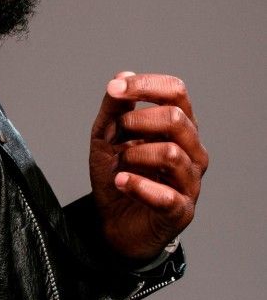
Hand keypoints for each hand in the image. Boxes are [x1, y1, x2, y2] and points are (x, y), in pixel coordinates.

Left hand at [89, 71, 208, 260]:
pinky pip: (166, 194)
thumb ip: (114, 108)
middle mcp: (192, 150)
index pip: (176, 92)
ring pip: (171, 153)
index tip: (115, 89)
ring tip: (119, 164)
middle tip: (116, 135)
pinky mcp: (181, 210)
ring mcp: (190, 181)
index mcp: (179, 126)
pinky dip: (138, 186)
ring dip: (134, 155)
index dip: (146, 86)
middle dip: (136, 121)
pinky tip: (121, 182)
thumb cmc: (118, 176)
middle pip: (176, 119)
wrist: (114, 223)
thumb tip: (123, 76)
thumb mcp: (107, 137)